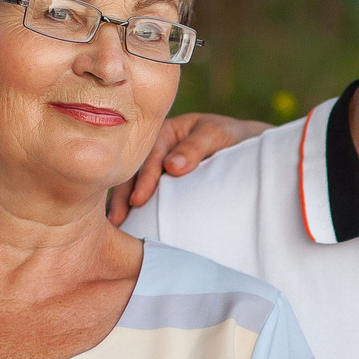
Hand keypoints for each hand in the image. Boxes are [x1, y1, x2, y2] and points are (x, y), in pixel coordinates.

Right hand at [105, 112, 271, 222]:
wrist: (244, 147)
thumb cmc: (230, 137)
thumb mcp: (216, 134)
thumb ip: (195, 147)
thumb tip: (171, 166)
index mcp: (163, 132)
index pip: (149, 157)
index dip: (144, 179)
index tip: (139, 200)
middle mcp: (152, 150)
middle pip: (132, 173)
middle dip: (123, 196)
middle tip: (116, 220)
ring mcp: (152, 167)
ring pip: (131, 185)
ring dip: (121, 204)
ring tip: (115, 226)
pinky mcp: (157, 183)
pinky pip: (141, 194)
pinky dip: (131, 208)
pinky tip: (123, 225)